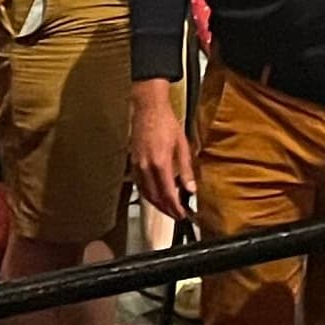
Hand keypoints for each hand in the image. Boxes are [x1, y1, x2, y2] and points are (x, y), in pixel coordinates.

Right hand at [130, 79, 196, 222]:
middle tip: (176, 215)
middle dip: (166, 210)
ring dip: (157, 204)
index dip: (175, 208)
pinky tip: (157, 194)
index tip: (182, 214)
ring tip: (168, 208)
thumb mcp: (182, 145)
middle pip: (155, 198)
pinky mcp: (133, 162)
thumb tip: (191, 189)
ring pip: (146, 193)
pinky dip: (149, 194)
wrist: (148, 109)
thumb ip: (186, 170)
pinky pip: (140, 184)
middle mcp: (146, 167)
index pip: (168, 194)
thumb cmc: (166, 123)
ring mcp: (137, 165)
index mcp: (160, 163)